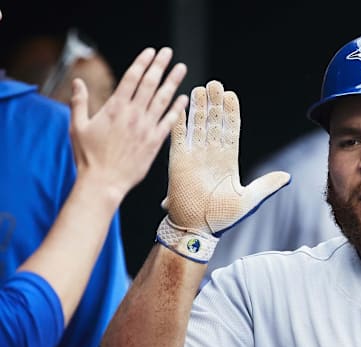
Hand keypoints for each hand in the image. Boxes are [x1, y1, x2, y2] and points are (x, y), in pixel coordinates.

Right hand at [70, 47, 187, 200]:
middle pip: (150, 84)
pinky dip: (178, 108)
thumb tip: (77, 81)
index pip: (132, 78)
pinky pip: (169, 121)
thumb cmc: (88, 157)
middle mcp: (133, 114)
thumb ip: (79, 102)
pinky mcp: (155, 141)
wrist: (104, 181)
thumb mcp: (77, 126)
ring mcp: (146, 127)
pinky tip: (184, 98)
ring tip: (181, 68)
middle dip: (160, 66)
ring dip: (173, 82)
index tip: (150, 52)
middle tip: (168, 52)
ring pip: (163, 99)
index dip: (142, 63)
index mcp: (115, 108)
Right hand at [163, 80, 289, 235]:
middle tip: (216, 84)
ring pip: (197, 125)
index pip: (230, 130)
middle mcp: (211, 154)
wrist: (197, 230)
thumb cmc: (222, 218)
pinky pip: (178, 136)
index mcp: (228, 160)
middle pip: (213, 122)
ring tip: (201, 88)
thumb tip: (288, 177)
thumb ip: (267, 185)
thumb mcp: (250, 199)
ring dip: (199, 107)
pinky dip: (179, 121)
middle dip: (214, 103)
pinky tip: (181, 105)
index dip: (230, 113)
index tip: (231, 95)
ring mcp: (194, 155)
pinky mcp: (177, 160)